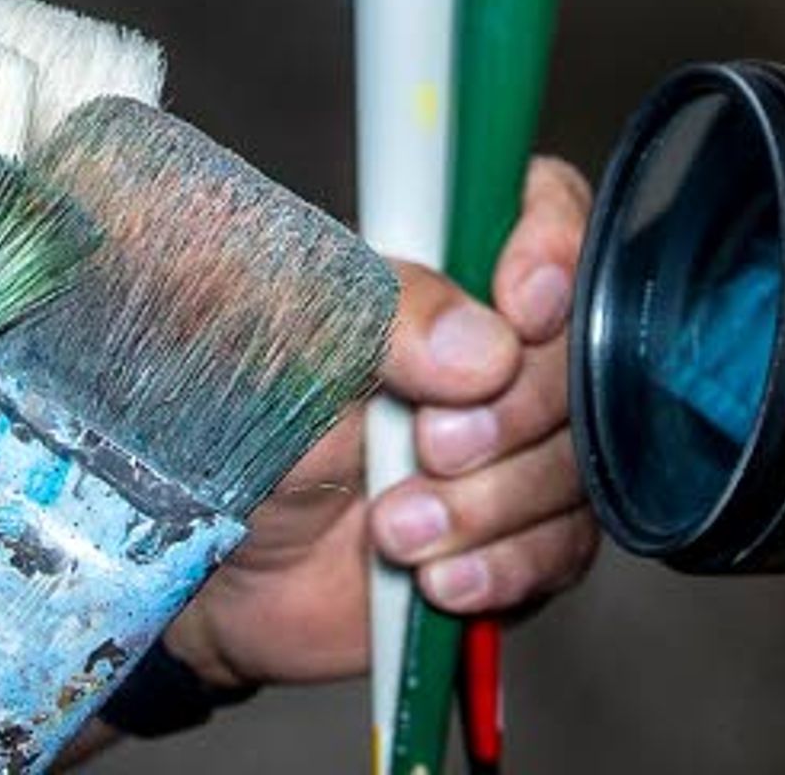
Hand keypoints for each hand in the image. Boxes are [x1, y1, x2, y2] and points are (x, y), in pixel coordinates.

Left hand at [161, 154, 597, 691]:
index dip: (552, 249)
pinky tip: (438, 576)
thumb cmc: (222, 427)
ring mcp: (509, 443)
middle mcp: (487, 347)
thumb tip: (485, 348)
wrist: (206, 566)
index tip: (519, 304)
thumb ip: (378, 319)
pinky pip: (563, 548)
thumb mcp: (280, 344)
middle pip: (578, 353)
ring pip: (575, 460)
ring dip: (492, 504)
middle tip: (429, 445)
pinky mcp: (513, 533)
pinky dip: (505, 566)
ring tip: (394, 527)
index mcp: (435, 266)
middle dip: (514, 411)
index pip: (542, 207)